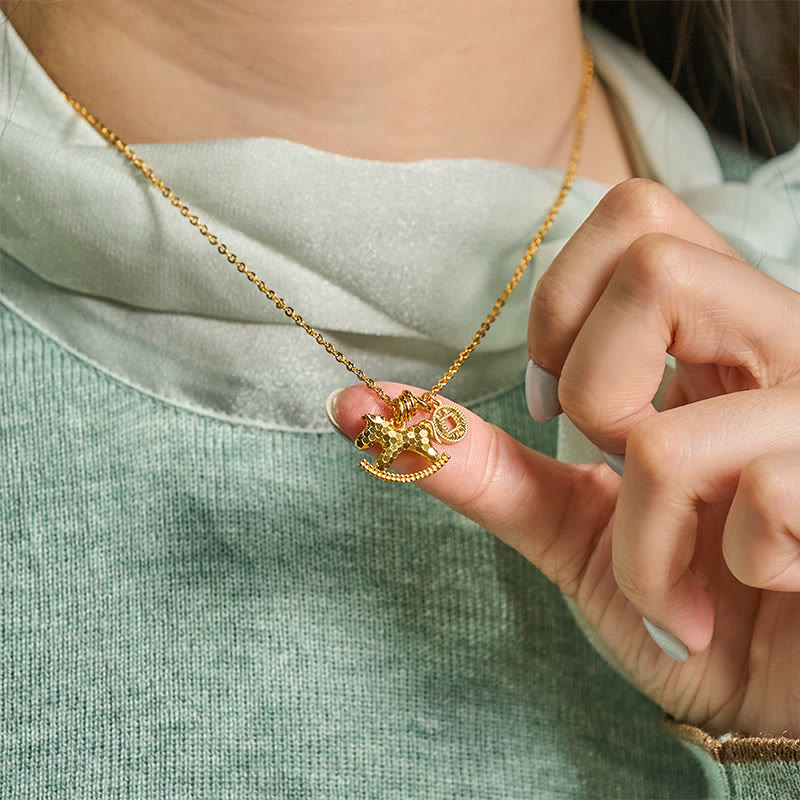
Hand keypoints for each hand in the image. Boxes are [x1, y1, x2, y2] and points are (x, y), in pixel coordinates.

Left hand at [330, 179, 799, 736]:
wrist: (769, 695)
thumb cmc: (682, 598)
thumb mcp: (569, 525)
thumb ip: (481, 463)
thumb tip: (357, 405)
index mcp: (716, 341)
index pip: (639, 215)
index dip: (565, 297)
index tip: (555, 396)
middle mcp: (783, 352)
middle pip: (656, 264)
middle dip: (592, 389)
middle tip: (615, 460)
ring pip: (665, 431)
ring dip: (638, 533)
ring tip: (671, 578)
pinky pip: (755, 505)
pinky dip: (695, 583)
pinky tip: (734, 600)